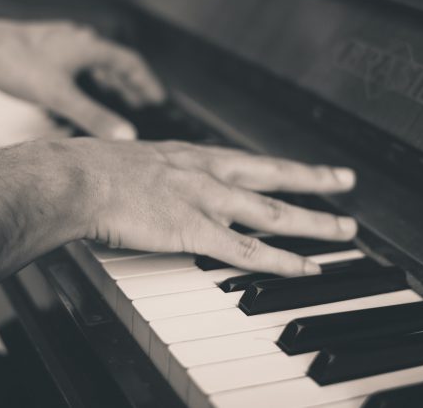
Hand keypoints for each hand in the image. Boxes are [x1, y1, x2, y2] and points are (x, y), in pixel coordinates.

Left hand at [0, 16, 164, 138]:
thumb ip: (94, 117)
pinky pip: (75, 64)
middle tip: (140, 103)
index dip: (147, 83)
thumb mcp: (58, 96)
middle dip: (129, 84)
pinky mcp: (43, 50)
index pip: (130, 62)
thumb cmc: (14, 64)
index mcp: (89, 46)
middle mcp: (77, 40)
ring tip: (116, 97)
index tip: (157, 99)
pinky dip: (86, 79)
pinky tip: (77, 90)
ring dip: (108, 81)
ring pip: (93, 62)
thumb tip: (127, 136)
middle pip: (114, 62)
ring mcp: (59, 43)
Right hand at [50, 138, 356, 276]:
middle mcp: (208, 172)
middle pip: (275, 176)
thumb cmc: (95, 170)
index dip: (284, 166)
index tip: (309, 168)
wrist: (76, 178)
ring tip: (345, 229)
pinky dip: (281, 261)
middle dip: (315, 180)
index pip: (252, 160)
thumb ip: (162, 172)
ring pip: (273, 213)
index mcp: (194, 155)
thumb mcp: (139, 160)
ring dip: (313, 222)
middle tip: (346, 181)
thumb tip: (165, 182)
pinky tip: (306, 268)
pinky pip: (247, 250)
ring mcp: (205, 200)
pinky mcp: (194, 230)